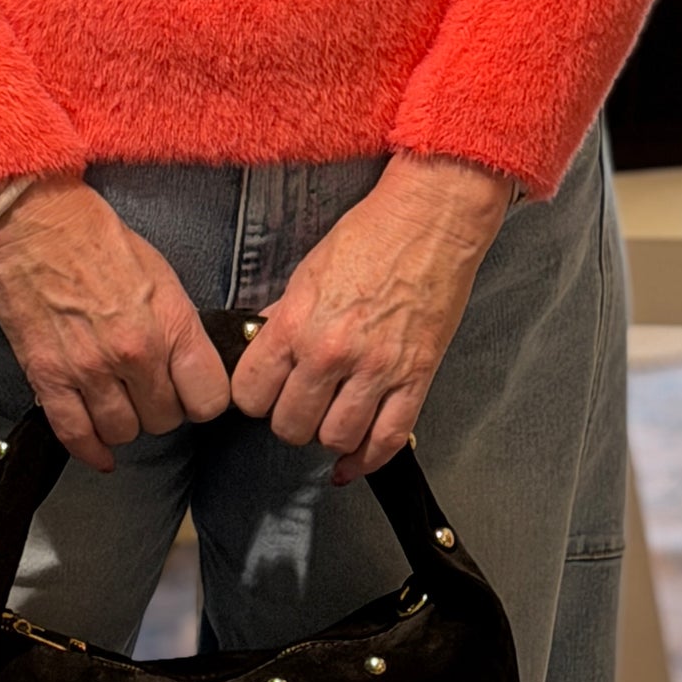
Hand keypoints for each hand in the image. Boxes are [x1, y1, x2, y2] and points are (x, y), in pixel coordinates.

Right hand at [0, 176, 230, 472]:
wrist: (36, 222)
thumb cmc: (99, 240)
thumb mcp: (161, 276)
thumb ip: (179, 328)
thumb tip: (193, 367)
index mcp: (170, 323)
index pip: (209, 398)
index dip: (202, 399)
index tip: (192, 393)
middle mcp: (134, 353)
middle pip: (165, 420)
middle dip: (160, 407)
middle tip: (148, 388)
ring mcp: (89, 369)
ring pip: (124, 432)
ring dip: (124, 422)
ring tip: (119, 400)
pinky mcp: (48, 377)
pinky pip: (76, 435)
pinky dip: (90, 450)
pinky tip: (99, 450)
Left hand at [231, 155, 512, 482]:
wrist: (430, 222)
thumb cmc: (370, 236)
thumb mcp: (307, 272)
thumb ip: (283, 317)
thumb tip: (262, 346)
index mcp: (296, 322)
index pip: (251, 393)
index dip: (254, 398)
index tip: (263, 393)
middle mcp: (331, 352)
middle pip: (290, 425)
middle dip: (289, 420)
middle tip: (299, 404)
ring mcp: (375, 370)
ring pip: (335, 439)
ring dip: (328, 435)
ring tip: (330, 416)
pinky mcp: (414, 379)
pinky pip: (385, 441)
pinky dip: (366, 460)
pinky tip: (352, 460)